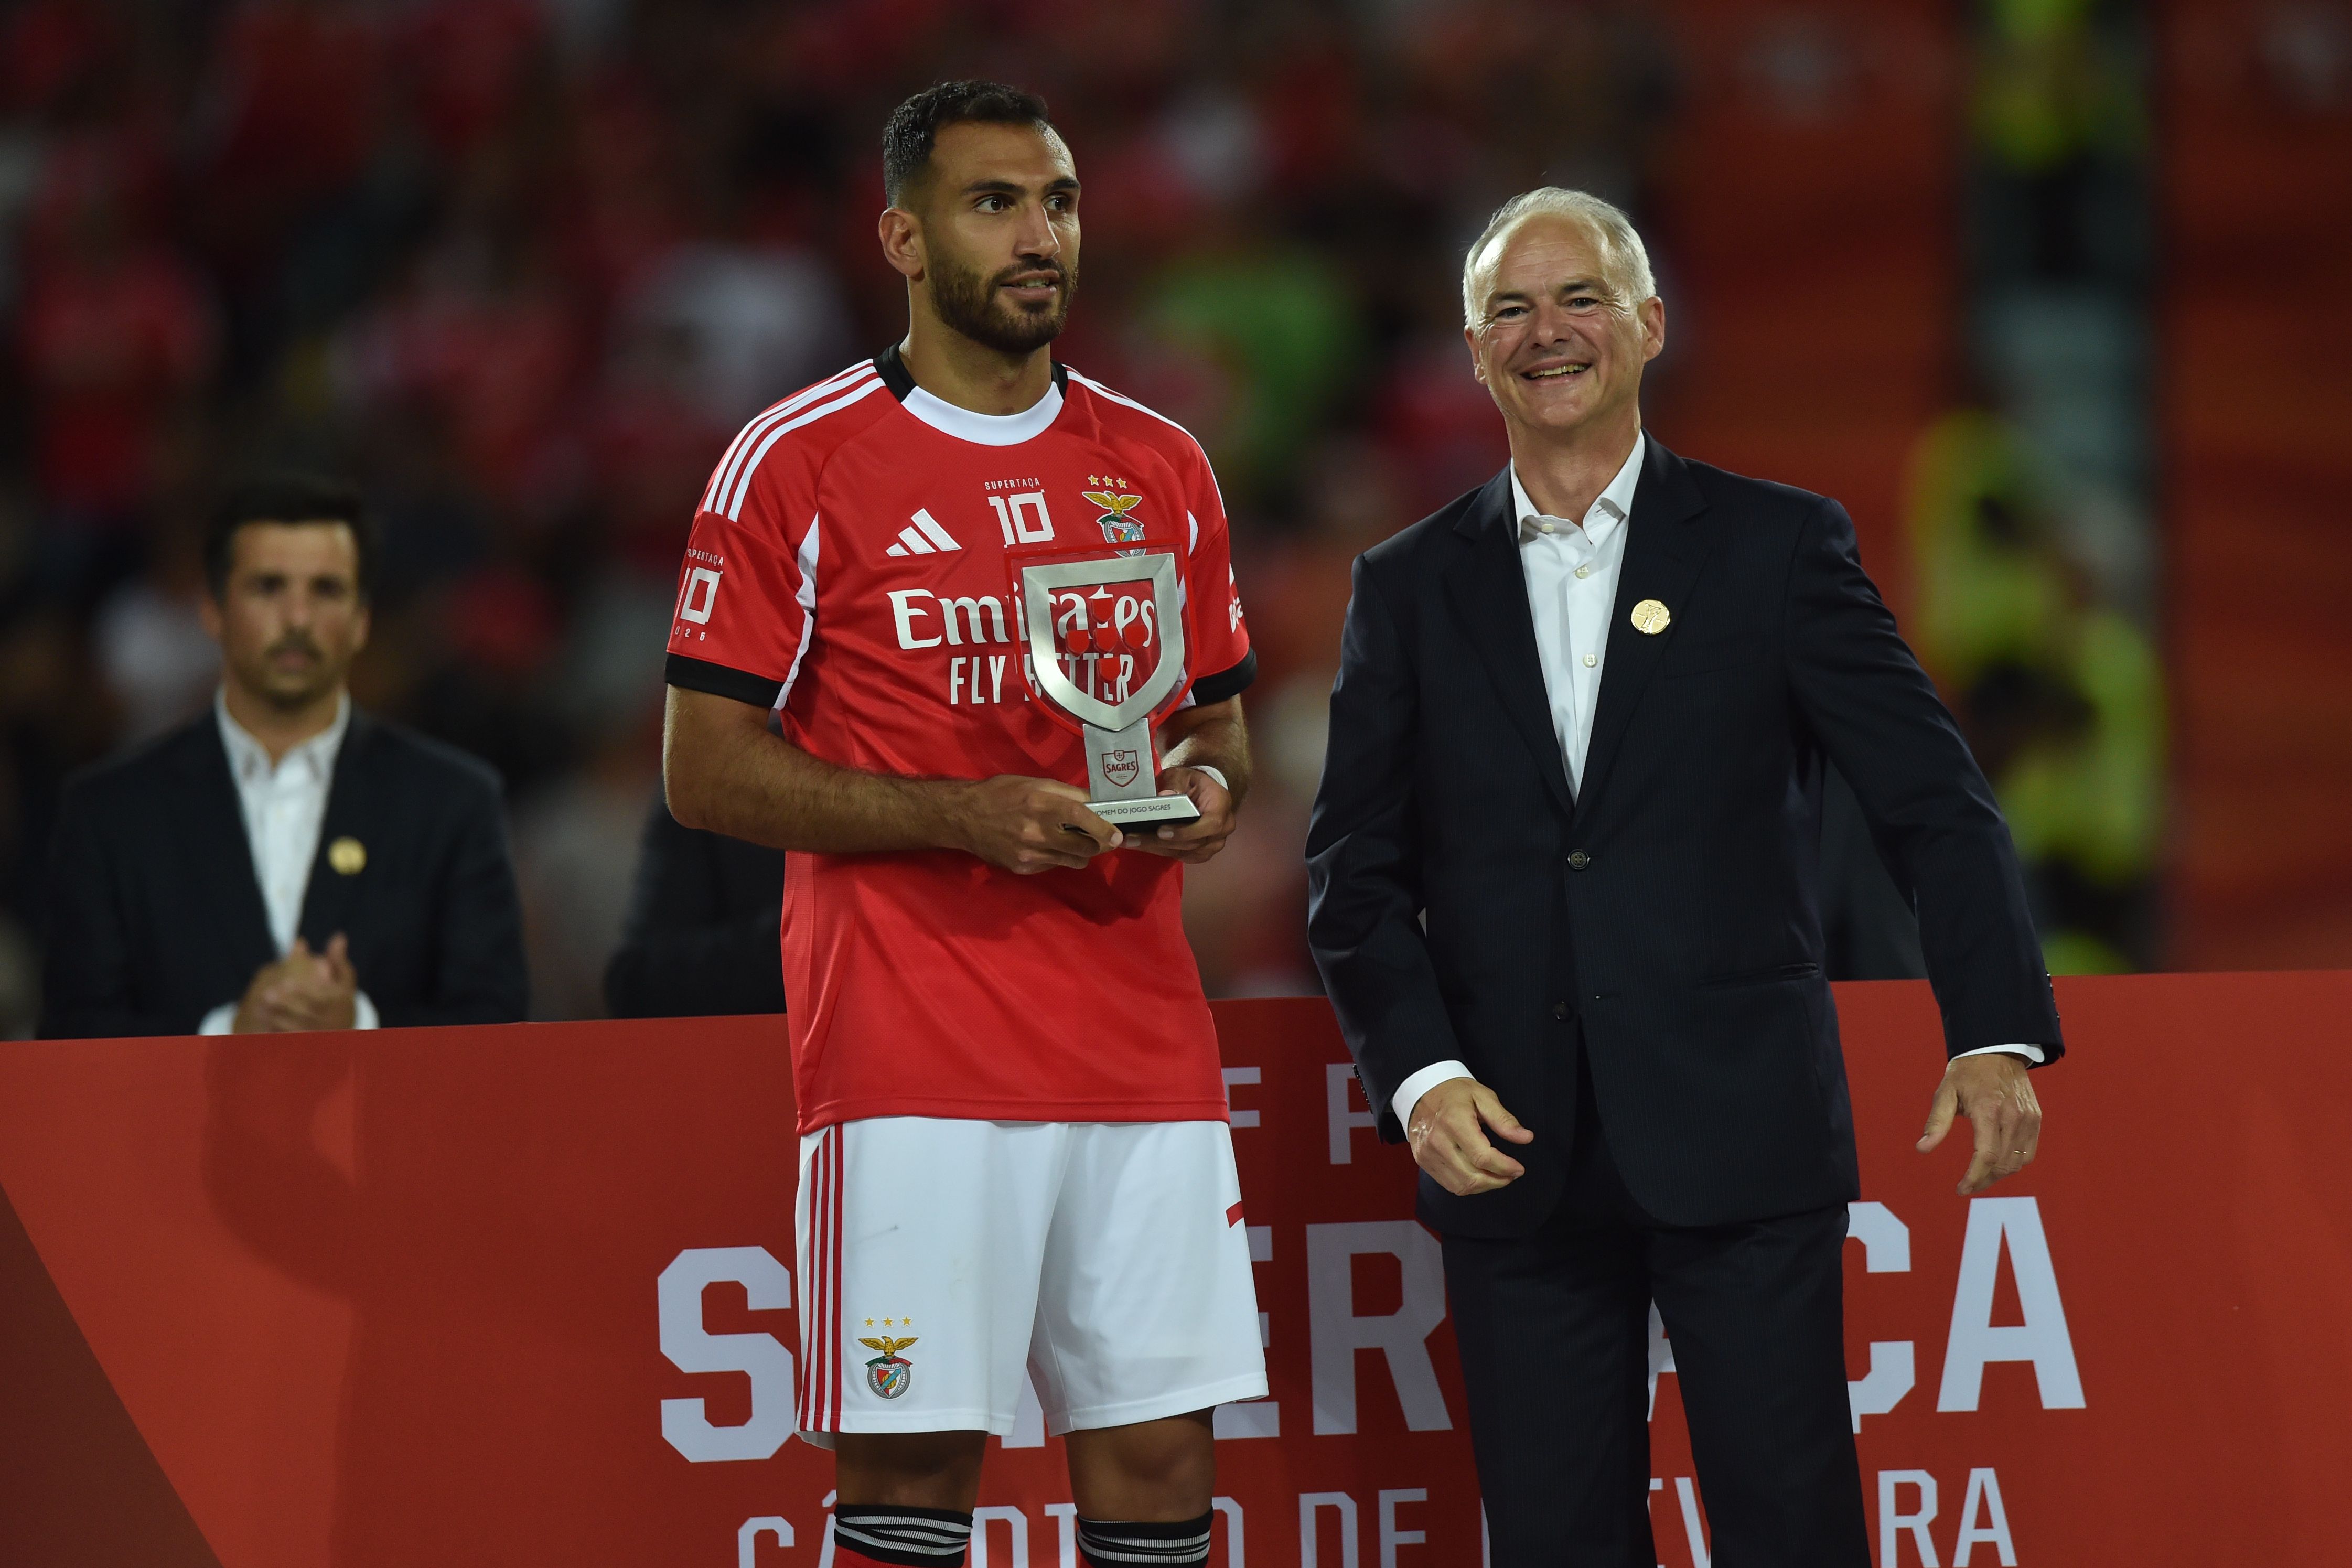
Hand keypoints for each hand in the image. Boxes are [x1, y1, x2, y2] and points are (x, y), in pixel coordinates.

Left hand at [232, 935, 360, 1031]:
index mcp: (341, 1008)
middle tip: (266, 993)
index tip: (286, 981)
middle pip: (306, 1017)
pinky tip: (261, 1024)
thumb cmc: (339, 1000)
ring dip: (275, 1019)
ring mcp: (319, 1039)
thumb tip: (338, 936)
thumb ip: (338, 961)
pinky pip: (289, 1043)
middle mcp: (331, 1026)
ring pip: (295, 1032)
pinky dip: (275, 1035)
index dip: (303, 992)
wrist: (342, 1034)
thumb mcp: (343, 980)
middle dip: (285, 1005)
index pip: (321, 1002)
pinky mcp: (307, 1048)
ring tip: (259, 1005)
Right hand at [945, 775, 1119, 872]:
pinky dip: (1057, 858)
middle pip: (1083, 848)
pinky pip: (1053, 866)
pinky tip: (1045, 846)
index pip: (1081, 818)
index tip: (1117, 836)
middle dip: (1094, 843)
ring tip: (1069, 841)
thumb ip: (1066, 793)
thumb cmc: (1001, 793)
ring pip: (1073, 862)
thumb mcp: (1034, 783)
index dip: (1103, 828)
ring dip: (1078, 853)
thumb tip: (1095, 803)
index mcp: (1040, 804)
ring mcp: (1029, 854)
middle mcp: (1036, 832)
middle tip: (1094, 836)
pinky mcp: (1022, 868)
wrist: (963, 817)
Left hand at [1122, 765, 1236, 863]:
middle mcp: (1222, 829)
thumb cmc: (1192, 783)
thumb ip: (1175, 782)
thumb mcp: (1183, 774)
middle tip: (1132, 838)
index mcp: (1222, 806)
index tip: (1161, 831)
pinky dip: (1159, 851)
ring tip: (1130, 842)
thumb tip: (1164, 796)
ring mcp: (1213, 845)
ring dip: (1155, 848)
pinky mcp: (1200, 853)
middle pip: (1192, 843)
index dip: (1186, 831)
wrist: (1201, 794)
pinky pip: (1180, 856)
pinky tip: (1141, 845)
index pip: (1210, 824)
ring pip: (1183, 852)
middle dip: (1159, 842)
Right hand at [1405, 1076, 1533, 1195]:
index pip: (1482, 1157)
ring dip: (1485, 1186)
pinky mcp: (1423, 1161)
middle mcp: (1438, 1141)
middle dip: (1498, 1180)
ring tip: (1498, 1176)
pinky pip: (1450, 1185)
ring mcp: (1428, 1154)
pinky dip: (1469, 1185)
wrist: (1422, 1092)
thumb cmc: (1454, 1093)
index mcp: (1454, 1122)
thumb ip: (1504, 1119)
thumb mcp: (1483, 1096)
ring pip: (1462, 1185)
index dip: (1505, 1167)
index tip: (1518, 1168)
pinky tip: (1479, 1175)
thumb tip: (1525, 1137)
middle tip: (1512, 1173)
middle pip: (1473, 1177)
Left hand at [1916, 1052, 2042, 1194]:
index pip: (1985, 1156)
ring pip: (2017, 1162)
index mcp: (1988, 1110)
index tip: (1961, 1189)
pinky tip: (1998, 1164)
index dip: (1974, 1177)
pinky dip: (2014, 1163)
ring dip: (1999, 1175)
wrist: (1997, 1050)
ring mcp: (2027, 1118)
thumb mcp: (1945, 1092)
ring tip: (1980, 1177)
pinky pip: (2029, 1152)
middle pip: (2002, 1164)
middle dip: (1983, 1180)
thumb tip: (1922, 1148)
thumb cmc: (1967, 1072)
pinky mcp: (2036, 1119)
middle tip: (1967, 1185)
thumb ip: (1936, 1123)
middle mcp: (2012, 1116)